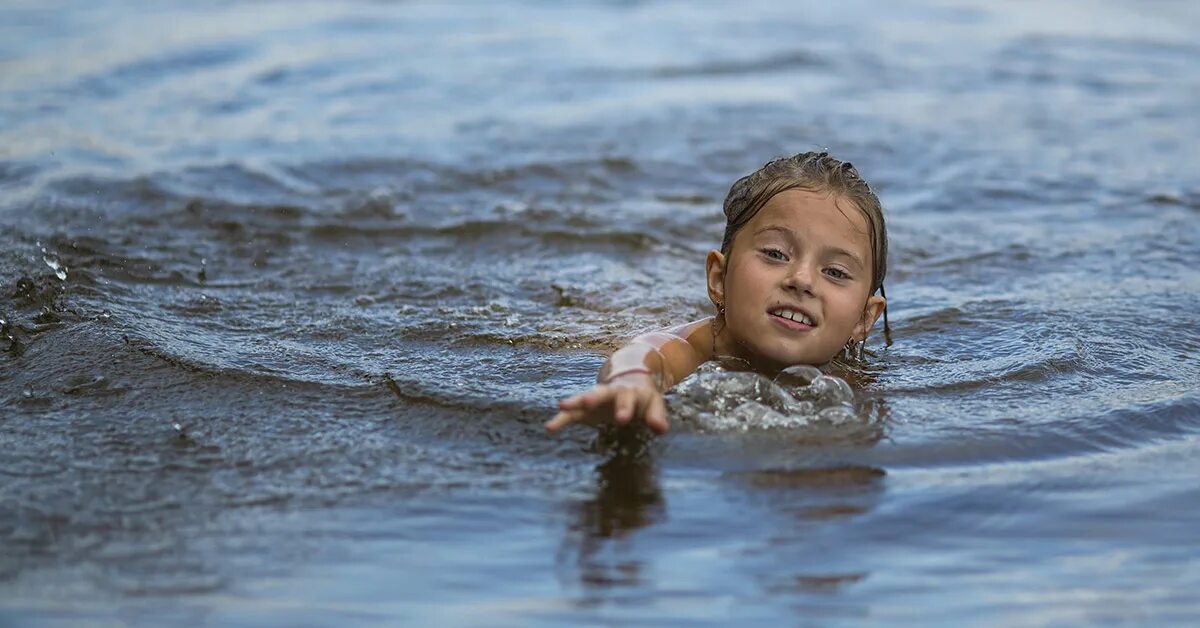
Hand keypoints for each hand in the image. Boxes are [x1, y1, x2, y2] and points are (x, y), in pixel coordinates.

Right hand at [545, 373, 669, 434]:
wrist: (629, 378)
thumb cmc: (643, 396)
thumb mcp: (653, 403)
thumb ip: (656, 415)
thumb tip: (661, 429)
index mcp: (629, 392)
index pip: (628, 399)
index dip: (625, 408)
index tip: (622, 419)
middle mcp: (610, 392)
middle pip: (602, 394)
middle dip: (594, 398)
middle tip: (586, 402)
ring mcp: (595, 398)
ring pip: (582, 398)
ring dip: (573, 403)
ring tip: (561, 407)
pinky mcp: (585, 407)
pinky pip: (571, 413)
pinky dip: (561, 419)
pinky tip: (550, 428)